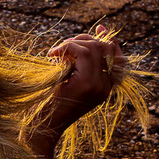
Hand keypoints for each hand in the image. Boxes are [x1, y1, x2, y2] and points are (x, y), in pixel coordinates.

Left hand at [32, 26, 124, 149]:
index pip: (117, 56)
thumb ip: (79, 63)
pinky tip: (52, 56)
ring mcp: (98, 86)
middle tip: (62, 47)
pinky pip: (82, 52)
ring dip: (72, 43)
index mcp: (105, 87)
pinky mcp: (86, 84)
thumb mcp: (67, 81)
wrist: (41, 128)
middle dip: (83, 39)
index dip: (108, 40)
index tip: (98, 29)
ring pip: (94, 48)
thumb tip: (88, 38)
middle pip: (105, 48)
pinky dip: (67, 47)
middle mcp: (105, 87)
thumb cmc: (50, 104)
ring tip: (56, 53)